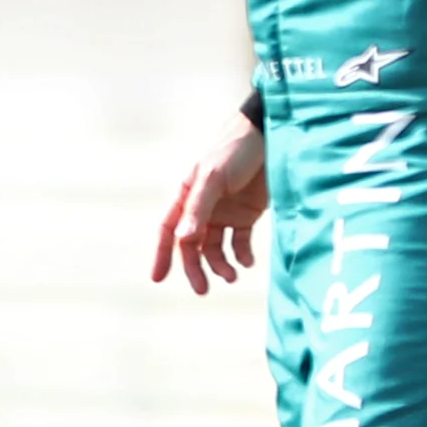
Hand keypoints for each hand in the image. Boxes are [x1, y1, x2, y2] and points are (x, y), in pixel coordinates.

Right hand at [152, 112, 270, 293]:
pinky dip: (242, 254)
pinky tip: (248, 262)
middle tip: (202, 290)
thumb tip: (182, 240)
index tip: (157, 279)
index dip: (162, 255)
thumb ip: (198, 208)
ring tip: (233, 276)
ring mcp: (225, 212)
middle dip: (195, 269)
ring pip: (216, 247)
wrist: (269, 136)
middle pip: (192, 246)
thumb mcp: (214, 178)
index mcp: (187, 196)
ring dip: (221, 264)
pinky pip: (240, 242)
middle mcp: (203, 207)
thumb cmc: (235, 151)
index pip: (169, 231)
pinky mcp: (248, 214)